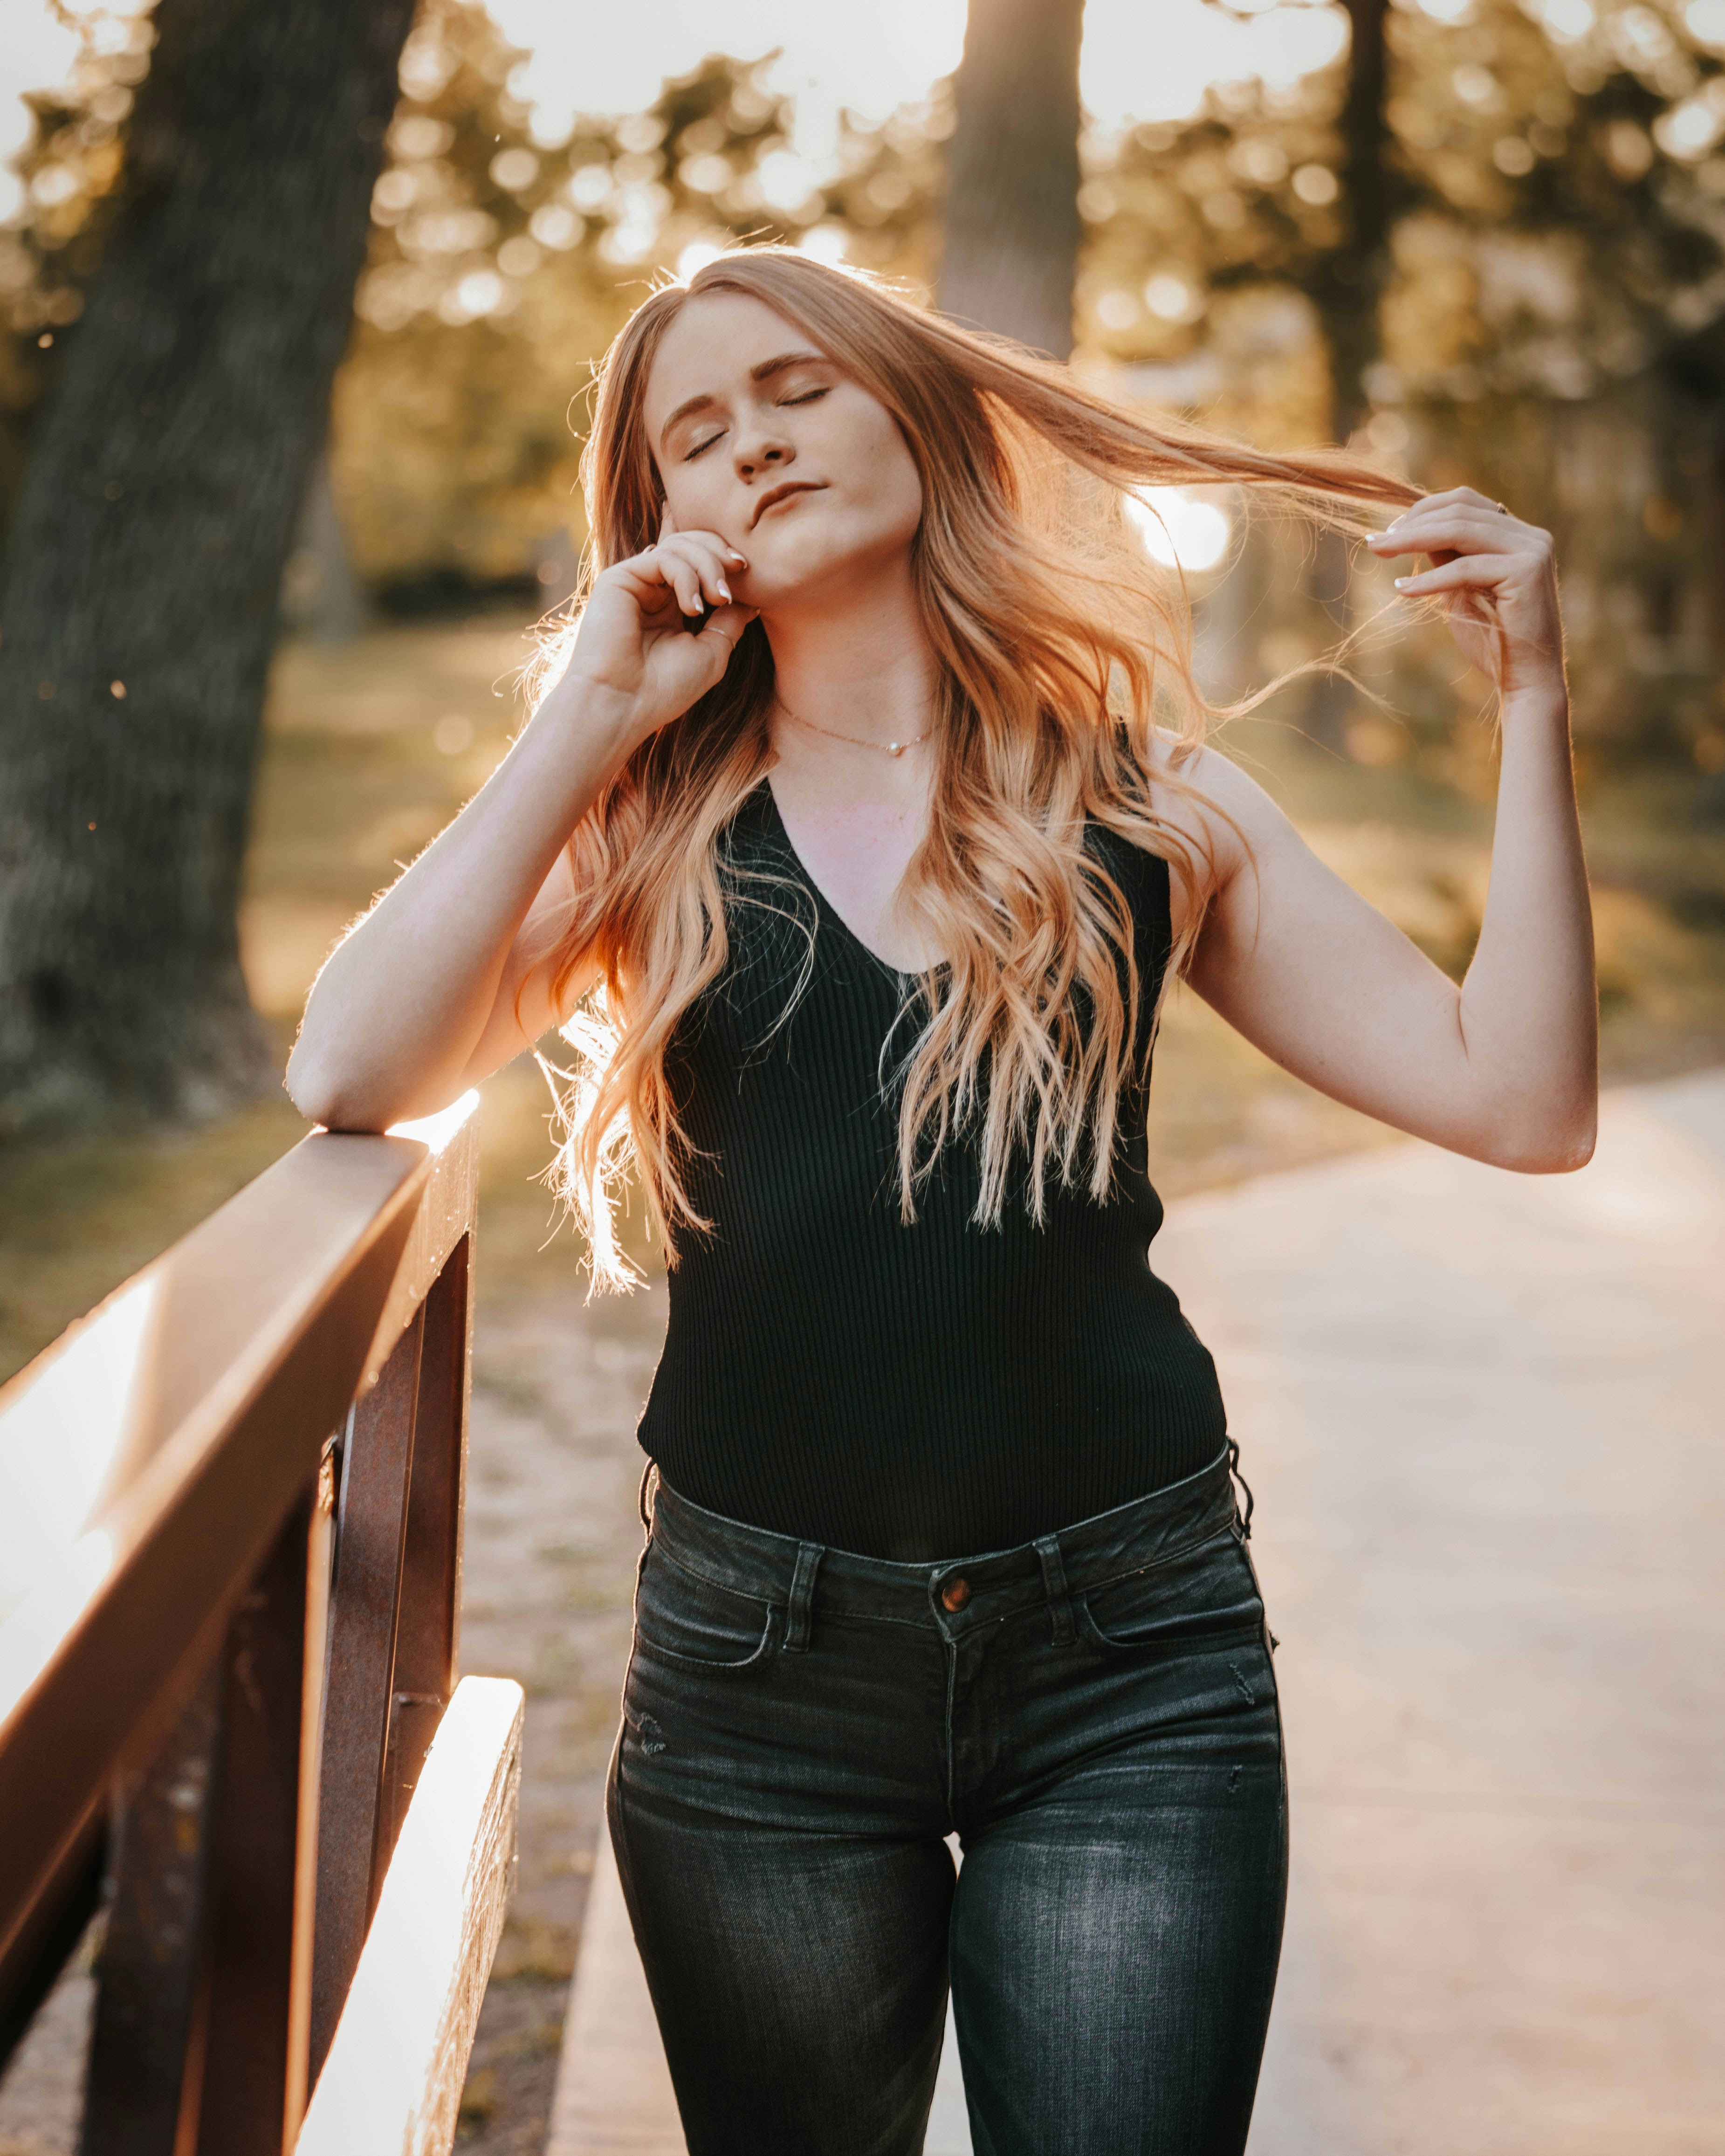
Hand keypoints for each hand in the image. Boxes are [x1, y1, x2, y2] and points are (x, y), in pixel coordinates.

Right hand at [553, 510, 758, 749]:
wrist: (623, 705)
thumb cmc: (665, 689)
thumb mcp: (712, 653)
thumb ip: (729, 622)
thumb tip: (754, 600)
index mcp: (672, 605)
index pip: (701, 562)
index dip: (726, 562)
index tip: (749, 575)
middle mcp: (653, 590)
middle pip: (691, 544)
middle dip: (720, 555)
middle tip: (737, 576)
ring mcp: (636, 583)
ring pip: (679, 545)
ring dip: (708, 566)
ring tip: (718, 599)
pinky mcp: (619, 579)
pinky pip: (664, 558)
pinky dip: (687, 577)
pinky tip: (692, 609)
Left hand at [1367, 487, 1564, 705]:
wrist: (1525, 680)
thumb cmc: (1491, 640)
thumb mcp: (1460, 590)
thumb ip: (1445, 557)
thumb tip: (1411, 531)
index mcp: (1516, 534)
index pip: (1465, 502)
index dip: (1422, 511)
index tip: (1387, 532)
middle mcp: (1530, 535)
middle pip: (1461, 509)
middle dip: (1412, 523)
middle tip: (1375, 542)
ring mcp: (1533, 550)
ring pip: (1461, 529)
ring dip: (1414, 539)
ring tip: (1380, 552)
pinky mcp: (1527, 571)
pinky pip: (1466, 567)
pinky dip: (1430, 578)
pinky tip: (1402, 590)